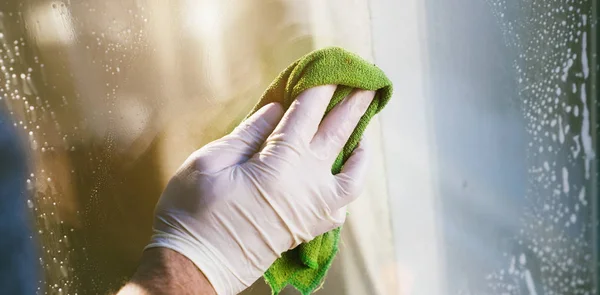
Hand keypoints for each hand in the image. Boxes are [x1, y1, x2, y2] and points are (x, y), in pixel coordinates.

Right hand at [146, 85, 373, 293]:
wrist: (196, 265)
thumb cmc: (193, 211)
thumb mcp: (211, 161)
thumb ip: (248, 133)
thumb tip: (277, 109)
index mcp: (279, 162)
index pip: (307, 113)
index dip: (319, 88)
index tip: (329, 70)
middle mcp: (306, 183)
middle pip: (336, 133)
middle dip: (352, 105)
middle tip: (365, 85)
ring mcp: (313, 207)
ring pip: (351, 168)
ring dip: (359, 142)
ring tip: (363, 125)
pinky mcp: (310, 226)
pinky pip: (343, 201)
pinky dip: (352, 179)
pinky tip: (350, 165)